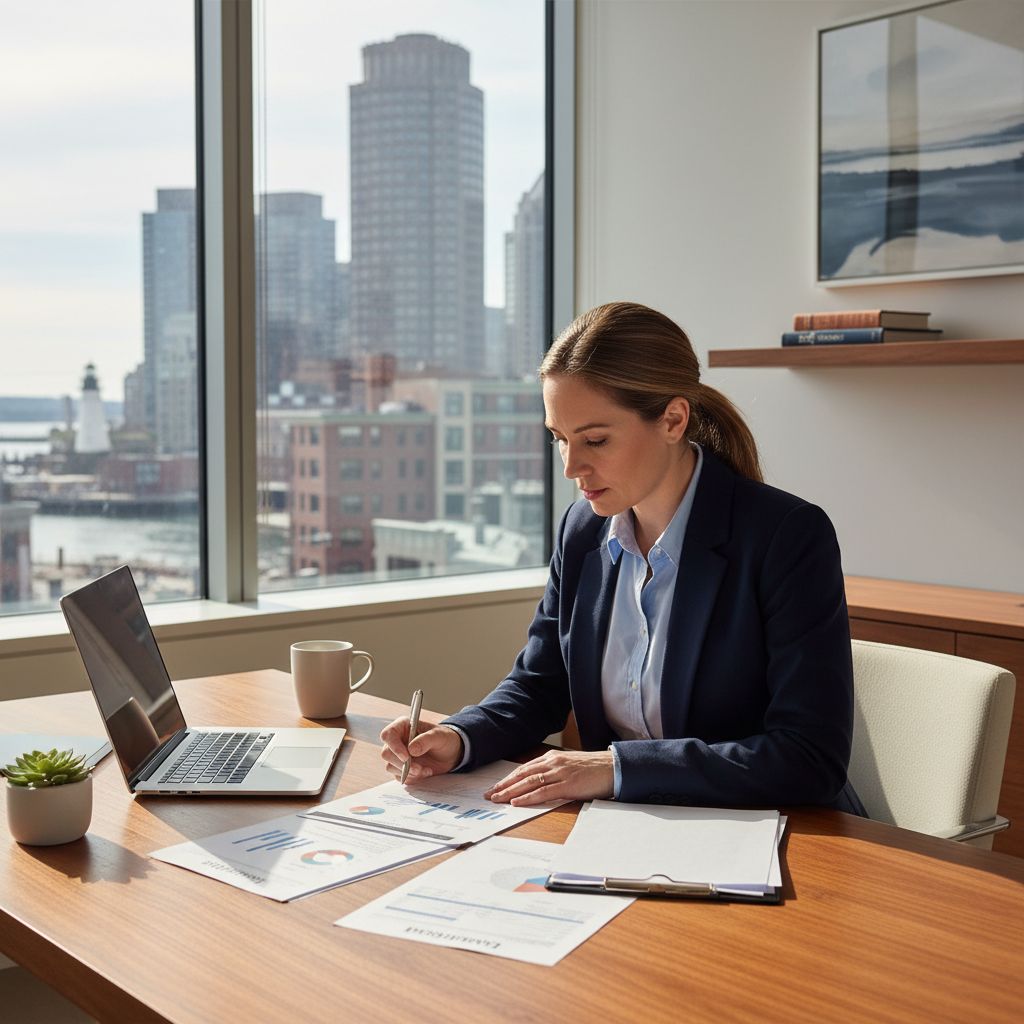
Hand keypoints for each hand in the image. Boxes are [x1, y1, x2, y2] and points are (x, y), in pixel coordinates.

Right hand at [379, 716, 462, 783]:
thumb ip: (426, 740)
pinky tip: (425, 772)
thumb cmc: (444, 739)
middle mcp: (397, 740)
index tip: (406, 757)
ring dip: (409, 772)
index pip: (388, 734)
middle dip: (402, 764)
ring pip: (391, 767)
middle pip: (386, 754)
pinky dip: (412, 778)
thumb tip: (411, 750)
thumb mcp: (439, 736)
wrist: (450, 754)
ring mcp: (398, 755)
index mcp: (403, 726)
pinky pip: (399, 776)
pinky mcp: (401, 768)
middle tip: (419, 768)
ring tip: (426, 769)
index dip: (394, 746)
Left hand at [484, 750, 613, 806]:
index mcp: (552, 758)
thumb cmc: (594, 769)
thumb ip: (554, 772)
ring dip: (510, 791)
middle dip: (503, 785)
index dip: (508, 778)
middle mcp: (553, 763)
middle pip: (522, 774)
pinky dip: (528, 797)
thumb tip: (539, 783)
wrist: (614, 767)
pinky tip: (516, 802)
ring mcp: (559, 773)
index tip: (495, 786)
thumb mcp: (569, 766)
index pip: (524, 769)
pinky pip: (543, 792)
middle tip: (489, 794)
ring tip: (497, 798)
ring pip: (529, 782)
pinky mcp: (567, 784)